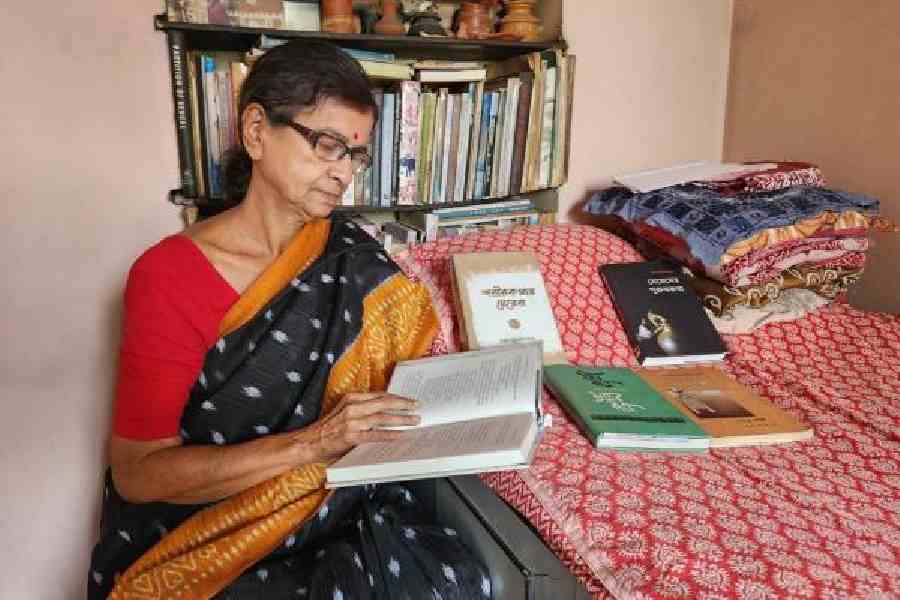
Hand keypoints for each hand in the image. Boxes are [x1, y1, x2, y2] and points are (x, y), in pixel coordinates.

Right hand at [295, 392, 419, 462]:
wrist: (307, 442)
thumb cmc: (326, 430)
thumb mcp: (343, 412)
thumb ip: (360, 411)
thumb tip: (383, 414)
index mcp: (351, 398)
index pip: (379, 395)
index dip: (396, 396)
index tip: (408, 399)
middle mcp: (352, 406)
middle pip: (384, 402)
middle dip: (403, 404)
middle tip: (417, 406)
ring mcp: (351, 421)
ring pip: (382, 417)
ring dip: (401, 419)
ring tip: (414, 421)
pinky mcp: (351, 436)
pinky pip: (374, 434)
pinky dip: (389, 434)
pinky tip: (400, 435)